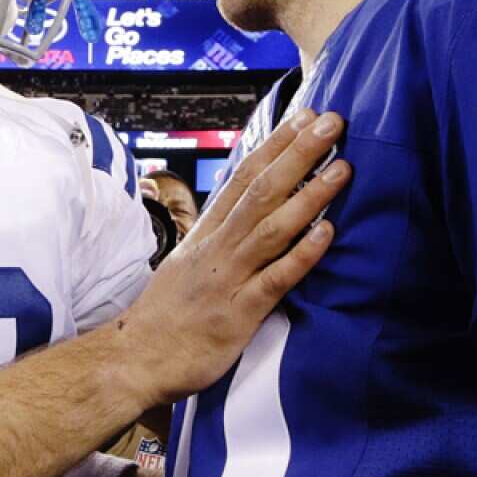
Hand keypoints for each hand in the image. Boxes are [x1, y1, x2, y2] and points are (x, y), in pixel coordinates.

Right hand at [117, 109, 349, 405]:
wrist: (134, 358)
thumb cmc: (166, 315)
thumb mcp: (189, 262)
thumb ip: (219, 236)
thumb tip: (247, 211)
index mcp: (206, 233)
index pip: (243, 178)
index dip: (276, 145)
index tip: (304, 117)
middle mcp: (218, 247)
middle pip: (261, 191)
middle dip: (298, 154)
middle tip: (331, 122)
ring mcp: (228, 278)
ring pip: (272, 228)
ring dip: (309, 196)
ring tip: (342, 168)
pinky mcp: (238, 313)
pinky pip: (275, 279)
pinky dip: (302, 255)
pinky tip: (328, 233)